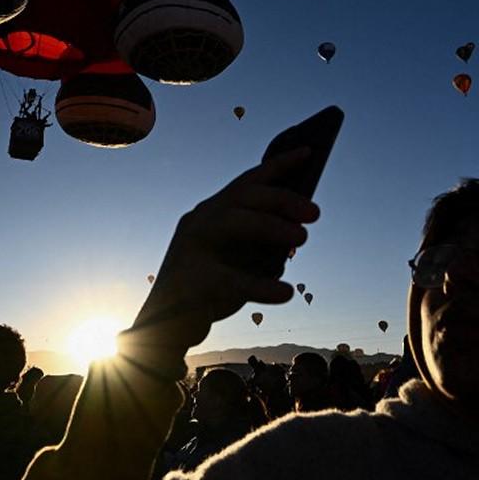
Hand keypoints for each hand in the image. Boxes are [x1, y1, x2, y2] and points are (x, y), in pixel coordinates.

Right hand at [125, 148, 320, 354]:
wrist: (164, 329)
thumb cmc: (209, 288)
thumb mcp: (239, 259)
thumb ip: (261, 241)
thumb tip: (299, 226)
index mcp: (211, 212)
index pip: (248, 181)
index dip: (278, 165)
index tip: (309, 151)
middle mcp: (199, 222)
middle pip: (243, 196)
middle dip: (281, 198)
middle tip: (315, 212)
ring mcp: (192, 249)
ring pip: (233, 222)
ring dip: (272, 226)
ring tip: (304, 237)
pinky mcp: (192, 281)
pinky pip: (232, 280)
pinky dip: (263, 286)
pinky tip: (287, 293)